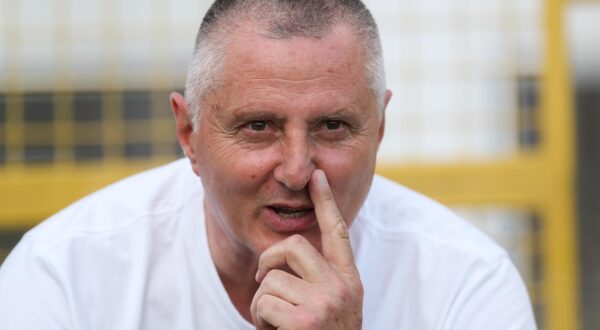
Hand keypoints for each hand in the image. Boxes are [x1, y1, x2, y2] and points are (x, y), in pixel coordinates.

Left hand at [251, 169, 362, 329]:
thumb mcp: (331, 308)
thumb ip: (318, 280)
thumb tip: (284, 256)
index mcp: (348, 281)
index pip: (337, 232)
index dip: (326, 201)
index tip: (317, 175)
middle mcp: (342, 287)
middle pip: (293, 245)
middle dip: (268, 260)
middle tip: (264, 280)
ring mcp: (325, 303)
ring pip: (270, 278)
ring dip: (262, 303)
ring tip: (276, 324)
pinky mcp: (305, 320)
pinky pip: (262, 302)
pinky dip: (259, 320)